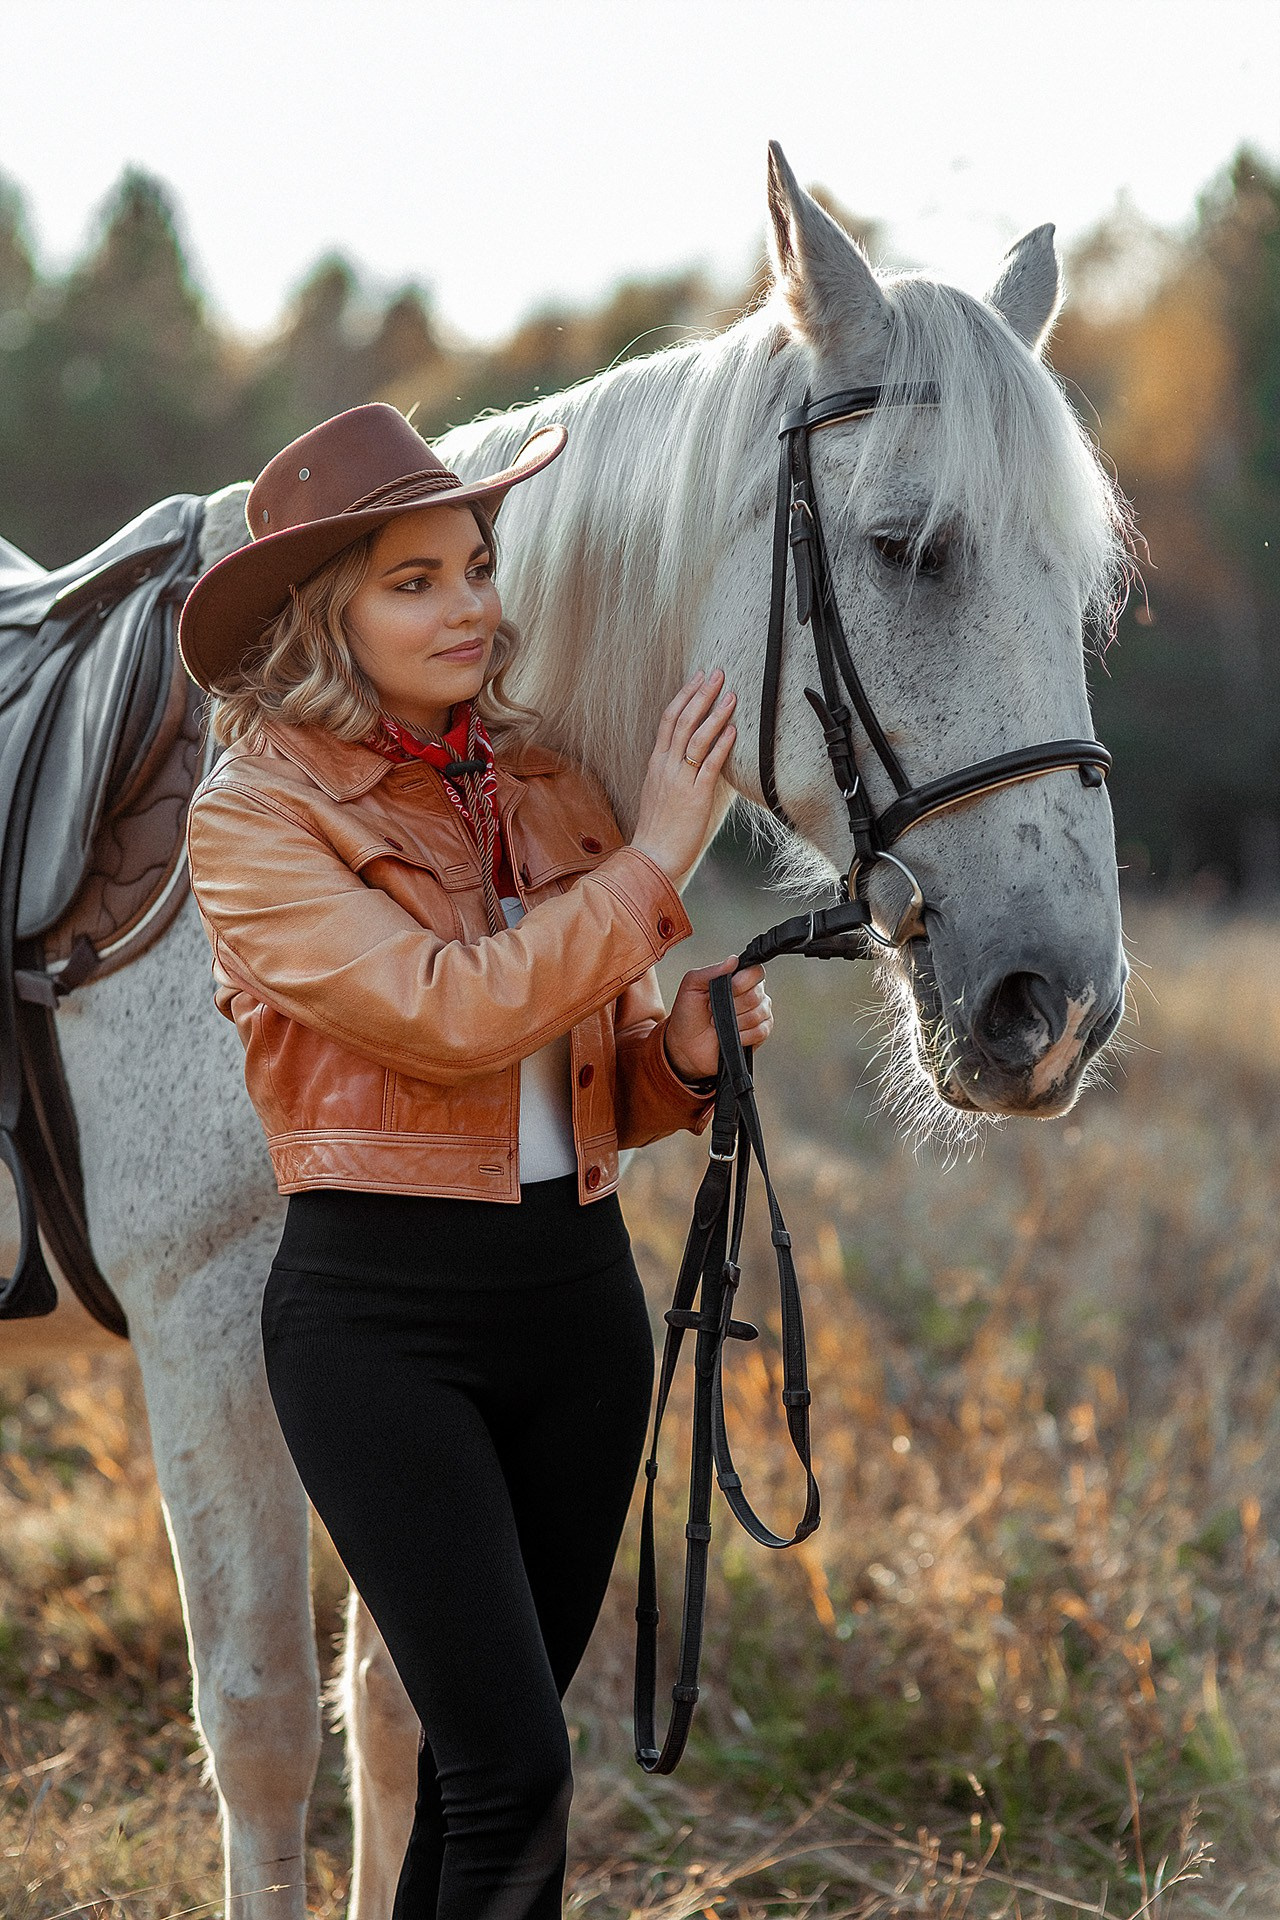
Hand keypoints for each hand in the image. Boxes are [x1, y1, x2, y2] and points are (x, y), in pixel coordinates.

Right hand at [631, 669, 736, 888]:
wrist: (652, 857)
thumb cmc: (661, 829)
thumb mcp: (664, 793)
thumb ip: (679, 772)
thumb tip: (705, 756)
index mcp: (656, 763)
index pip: (668, 720)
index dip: (684, 695)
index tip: (698, 677)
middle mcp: (665, 766)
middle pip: (682, 720)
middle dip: (701, 693)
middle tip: (717, 673)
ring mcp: (679, 780)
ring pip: (696, 737)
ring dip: (715, 713)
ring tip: (731, 695)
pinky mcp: (694, 796)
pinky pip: (709, 765)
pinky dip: (722, 745)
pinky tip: (734, 730)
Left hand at [663, 956, 772, 1085]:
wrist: (685, 1046)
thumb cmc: (687, 1015)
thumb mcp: (691, 986)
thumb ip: (711, 970)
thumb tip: (733, 960)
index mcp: (738, 979)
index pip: (755, 972)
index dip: (741, 982)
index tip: (725, 990)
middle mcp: (752, 994)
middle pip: (757, 994)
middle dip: (733, 1005)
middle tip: (715, 1010)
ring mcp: (758, 1014)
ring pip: (759, 1013)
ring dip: (735, 1021)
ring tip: (720, 1023)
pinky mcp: (760, 1033)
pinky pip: (761, 1031)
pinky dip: (744, 1035)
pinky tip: (732, 1035)